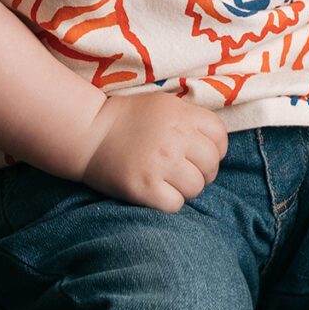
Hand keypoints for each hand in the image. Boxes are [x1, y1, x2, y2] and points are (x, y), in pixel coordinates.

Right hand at [78, 89, 229, 213]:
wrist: (88, 133)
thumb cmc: (127, 119)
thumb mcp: (162, 105)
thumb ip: (190, 118)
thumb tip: (215, 142)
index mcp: (181, 114)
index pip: (220, 137)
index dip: (215, 149)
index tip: (200, 154)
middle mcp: (174, 138)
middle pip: (211, 164)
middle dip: (203, 172)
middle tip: (186, 172)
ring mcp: (159, 163)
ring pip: (196, 187)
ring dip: (186, 189)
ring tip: (169, 182)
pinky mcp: (144, 187)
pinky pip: (176, 204)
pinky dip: (169, 202)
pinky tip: (157, 192)